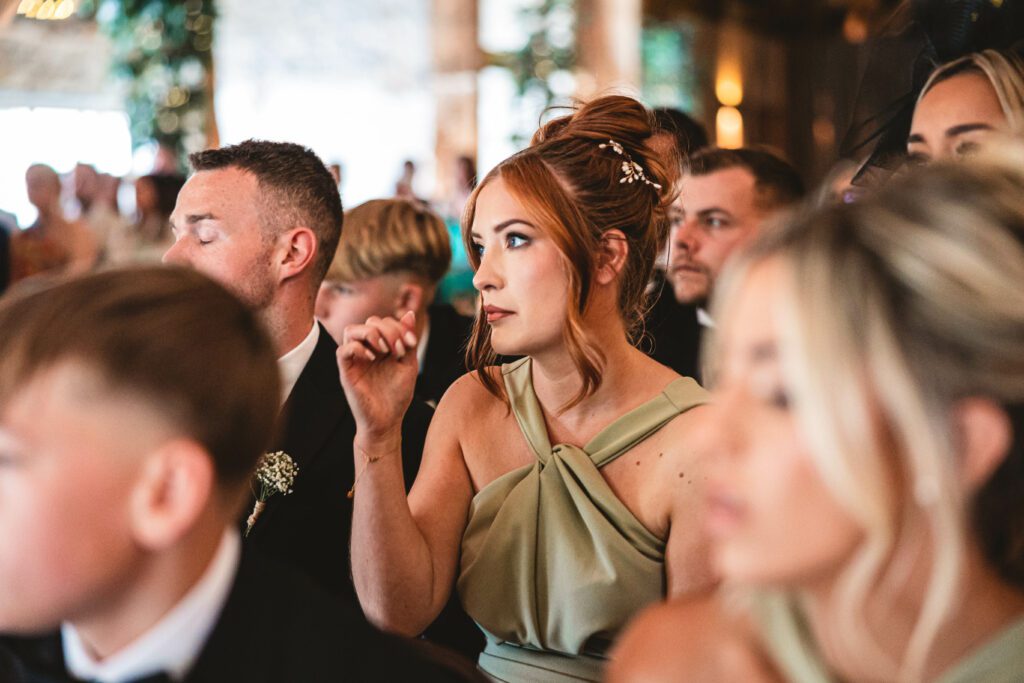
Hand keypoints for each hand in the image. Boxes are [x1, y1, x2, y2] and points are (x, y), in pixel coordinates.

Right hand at [337, 310, 419, 436]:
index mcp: (381, 346)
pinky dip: (357, 348)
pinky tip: (372, 358)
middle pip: (370, 322)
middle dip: (388, 330)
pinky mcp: (346, 371)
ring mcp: (355, 359)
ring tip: (384, 350)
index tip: (411, 345)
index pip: (384, 322)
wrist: (387, 421)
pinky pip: (342, 350)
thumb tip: (410, 314)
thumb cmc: (397, 395)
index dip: (399, 327)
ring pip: (351, 330)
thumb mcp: (409, 364)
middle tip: (398, 349)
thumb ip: (409, 340)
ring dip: (371, 334)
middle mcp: (366, 349)